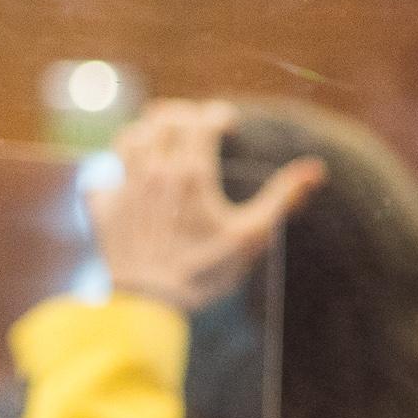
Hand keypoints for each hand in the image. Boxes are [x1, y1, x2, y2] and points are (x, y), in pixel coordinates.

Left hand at [87, 100, 322, 312]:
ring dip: (147, 132)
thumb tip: (316, 169)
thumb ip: (282, 199)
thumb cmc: (205, 269)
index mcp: (191, 172)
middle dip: (184, 116)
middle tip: (198, 126)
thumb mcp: (252, 236)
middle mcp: (153, 170)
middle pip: (164, 119)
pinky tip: (126, 179)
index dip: (219, 115)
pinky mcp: (103, 206)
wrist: (150, 301)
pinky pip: (102, 174)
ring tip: (162, 140)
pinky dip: (114, 170)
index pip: (203, 121)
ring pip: (129, 136)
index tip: (229, 124)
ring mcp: (124, 186)